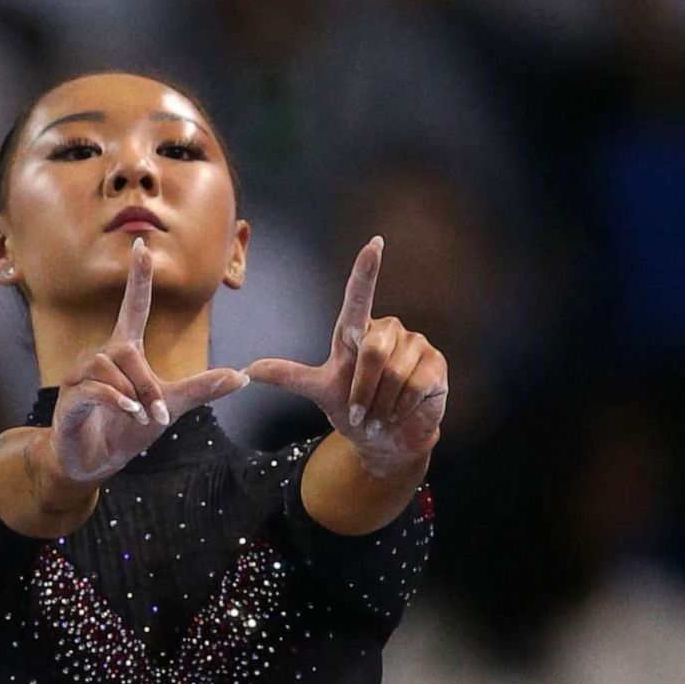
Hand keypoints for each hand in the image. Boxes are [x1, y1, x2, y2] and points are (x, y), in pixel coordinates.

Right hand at [49, 237, 250, 482]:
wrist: (94, 462)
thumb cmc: (128, 430)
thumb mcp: (171, 407)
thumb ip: (202, 389)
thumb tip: (242, 375)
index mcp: (125, 351)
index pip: (133, 307)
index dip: (138, 279)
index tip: (142, 245)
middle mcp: (100, 356)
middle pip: (126, 350)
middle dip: (147, 383)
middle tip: (159, 413)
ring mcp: (80, 376)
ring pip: (108, 368)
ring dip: (132, 396)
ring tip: (139, 417)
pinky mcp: (69, 398)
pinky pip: (93, 388)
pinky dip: (116, 401)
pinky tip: (129, 414)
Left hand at [244, 236, 447, 476]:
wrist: (386, 439)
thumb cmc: (354, 410)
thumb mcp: (319, 391)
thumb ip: (289, 377)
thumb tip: (249, 369)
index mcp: (357, 331)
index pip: (360, 296)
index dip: (366, 271)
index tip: (374, 244)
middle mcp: (387, 331)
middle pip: (373, 353)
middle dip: (362, 391)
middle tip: (361, 413)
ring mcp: (415, 345)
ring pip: (395, 373)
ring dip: (382, 403)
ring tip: (381, 414)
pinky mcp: (435, 364)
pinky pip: (416, 384)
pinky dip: (403, 406)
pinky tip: (401, 411)